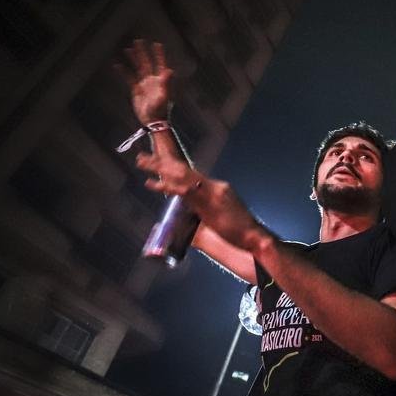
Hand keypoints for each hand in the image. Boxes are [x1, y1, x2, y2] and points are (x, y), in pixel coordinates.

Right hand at [117, 39, 173, 124]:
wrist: (152, 120)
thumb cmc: (160, 110)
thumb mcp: (163, 96)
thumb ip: (166, 83)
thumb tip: (170, 70)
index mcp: (161, 81)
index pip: (160, 64)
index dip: (158, 54)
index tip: (157, 44)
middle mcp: (153, 80)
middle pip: (147, 62)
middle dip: (143, 52)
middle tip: (139, 41)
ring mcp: (144, 84)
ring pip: (138, 68)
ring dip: (134, 59)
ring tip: (128, 49)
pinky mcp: (136, 90)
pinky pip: (129, 78)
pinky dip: (124, 71)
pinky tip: (117, 65)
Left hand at [136, 151, 265, 250]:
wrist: (254, 238)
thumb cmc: (238, 233)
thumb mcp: (217, 219)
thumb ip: (199, 214)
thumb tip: (182, 217)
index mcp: (217, 188)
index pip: (191, 174)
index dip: (172, 167)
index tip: (156, 163)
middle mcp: (214, 186)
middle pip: (183, 169)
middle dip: (161, 162)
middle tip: (142, 157)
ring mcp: (212, 193)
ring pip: (181, 175)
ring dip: (159, 168)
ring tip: (142, 162)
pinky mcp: (208, 203)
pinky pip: (184, 191)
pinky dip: (166, 186)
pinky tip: (152, 183)